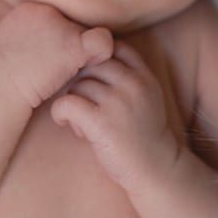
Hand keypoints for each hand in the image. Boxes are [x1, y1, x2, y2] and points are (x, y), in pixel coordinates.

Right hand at [0, 1, 112, 109]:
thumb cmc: (3, 74)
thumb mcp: (9, 40)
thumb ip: (31, 31)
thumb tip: (50, 37)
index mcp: (31, 8)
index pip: (58, 17)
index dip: (57, 38)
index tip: (45, 57)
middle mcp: (47, 11)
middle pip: (73, 24)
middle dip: (70, 44)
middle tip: (58, 66)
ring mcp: (61, 27)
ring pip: (86, 33)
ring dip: (81, 51)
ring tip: (67, 71)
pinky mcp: (74, 46)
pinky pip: (102, 41)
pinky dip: (103, 53)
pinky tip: (91, 65)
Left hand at [50, 40, 179, 190]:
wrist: (156, 170)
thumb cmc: (143, 135)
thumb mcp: (146, 98)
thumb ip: (127, 77)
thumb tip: (86, 56)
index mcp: (145, 76)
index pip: (113, 47)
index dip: (95, 60)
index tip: (92, 79)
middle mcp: (133, 84)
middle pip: (90, 64)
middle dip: (81, 82)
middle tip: (84, 105)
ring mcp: (118, 102)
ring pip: (77, 85)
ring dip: (73, 102)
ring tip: (82, 122)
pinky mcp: (101, 122)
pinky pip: (66, 103)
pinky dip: (61, 113)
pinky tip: (68, 124)